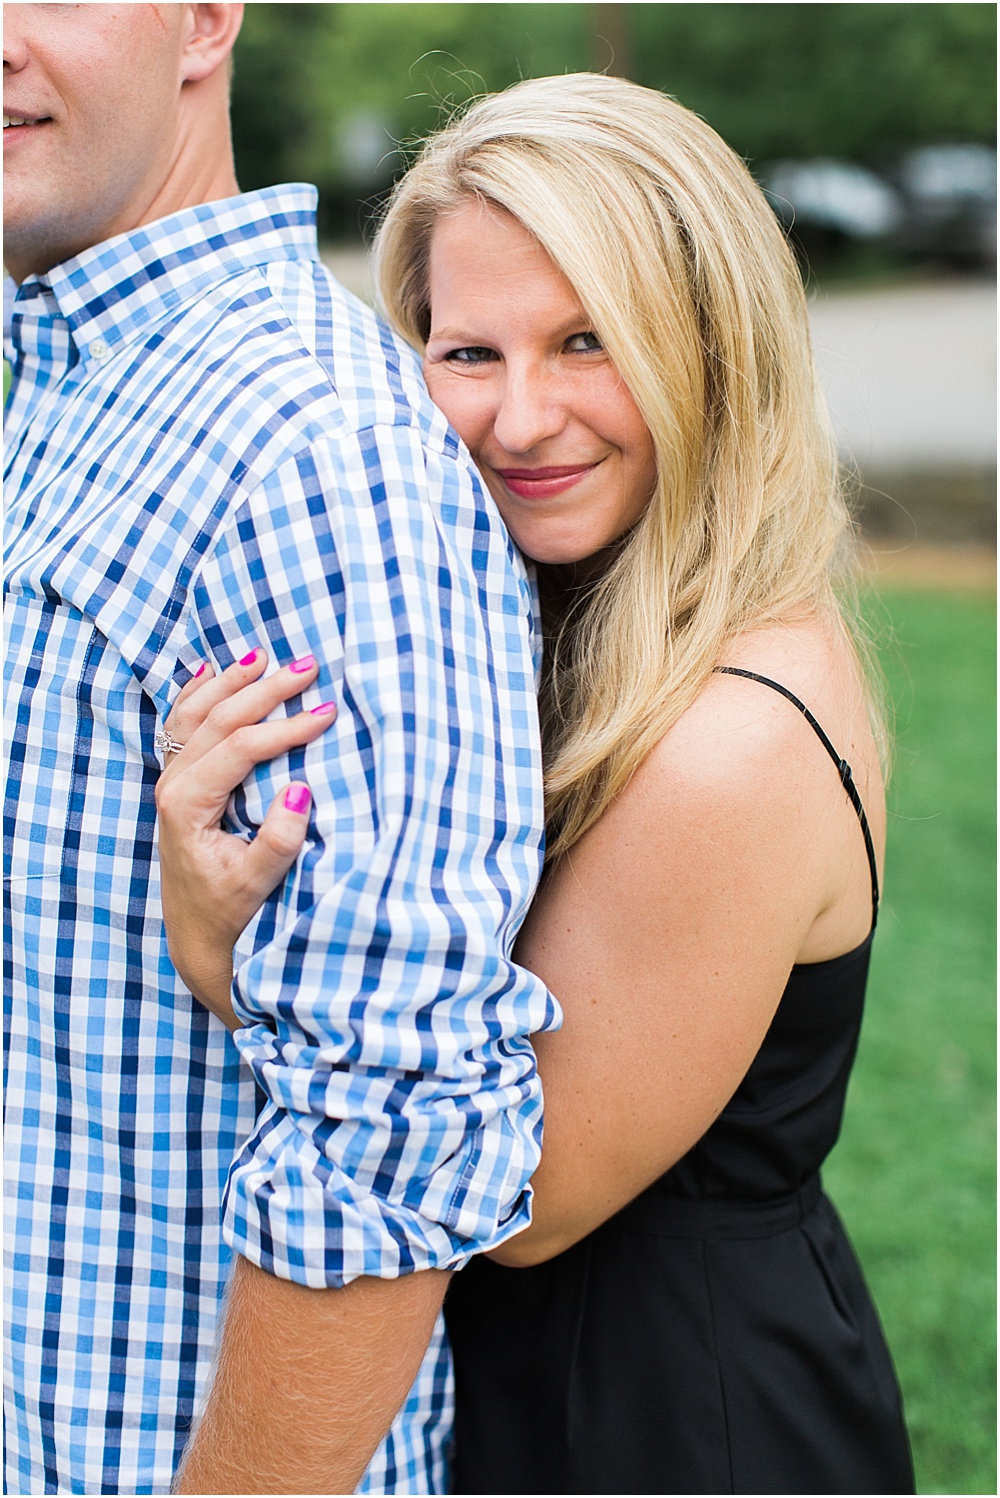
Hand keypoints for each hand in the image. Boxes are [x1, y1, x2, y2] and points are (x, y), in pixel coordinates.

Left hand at [154, 649, 336, 1026]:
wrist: (195, 932)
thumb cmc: (229, 909)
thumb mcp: (257, 882)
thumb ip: (278, 840)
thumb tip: (299, 791)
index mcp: (188, 804)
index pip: (240, 747)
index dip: (285, 727)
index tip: (326, 713)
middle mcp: (173, 784)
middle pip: (219, 719)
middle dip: (264, 689)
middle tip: (308, 665)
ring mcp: (170, 780)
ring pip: (196, 714)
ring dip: (231, 681)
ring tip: (263, 654)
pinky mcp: (177, 782)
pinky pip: (181, 725)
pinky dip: (196, 693)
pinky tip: (210, 670)